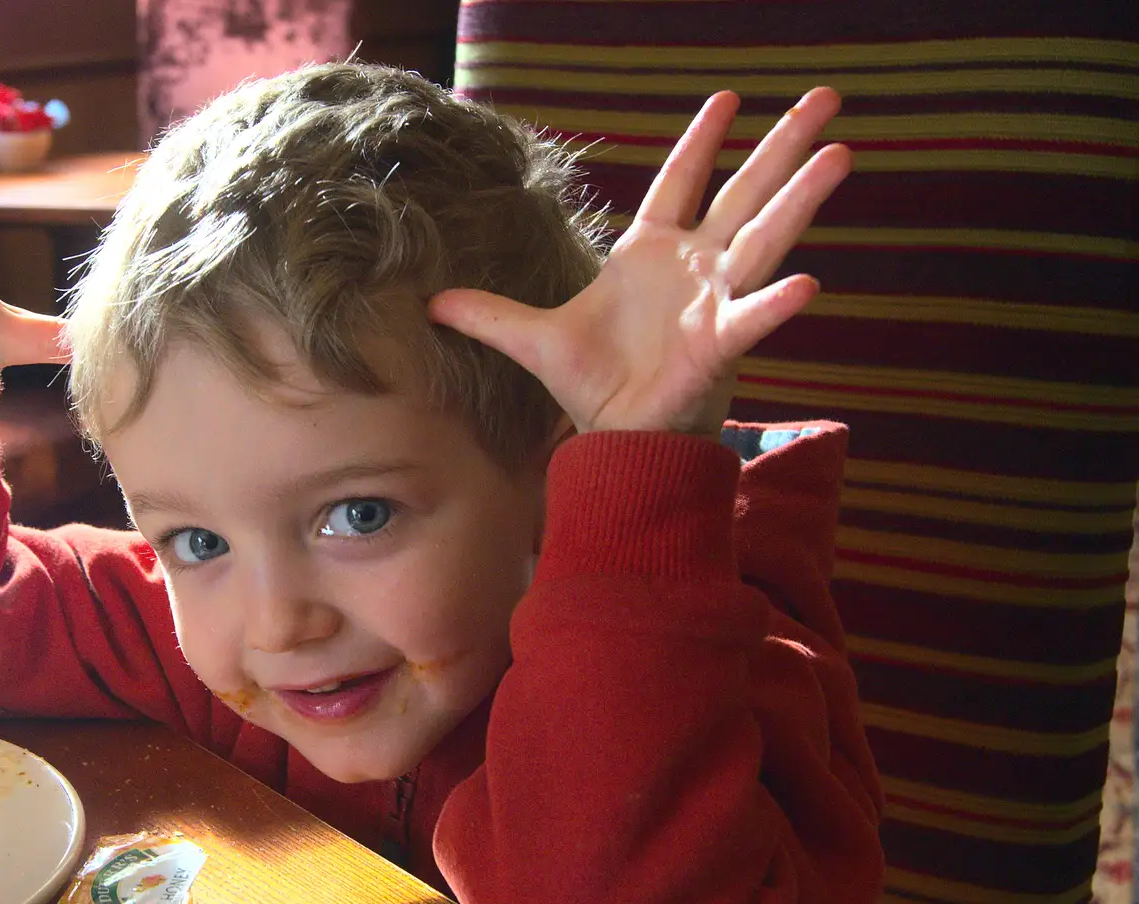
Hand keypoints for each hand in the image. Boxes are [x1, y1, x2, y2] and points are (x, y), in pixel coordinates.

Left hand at [430, 88, 850, 438]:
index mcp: (651, 254)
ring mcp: (714, 301)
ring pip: (764, 238)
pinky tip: (808, 283)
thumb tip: (429, 302)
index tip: (728, 98)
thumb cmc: (592, 385)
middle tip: (824, 98)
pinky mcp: (719, 346)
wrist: (615, 439)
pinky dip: (775, 304)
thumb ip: (487, 313)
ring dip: (800, 198)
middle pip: (744, 193)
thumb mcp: (531, 340)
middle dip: (782, 146)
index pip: (680, 182)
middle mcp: (694, 267)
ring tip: (840, 153)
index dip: (703, 141)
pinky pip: (752, 319)